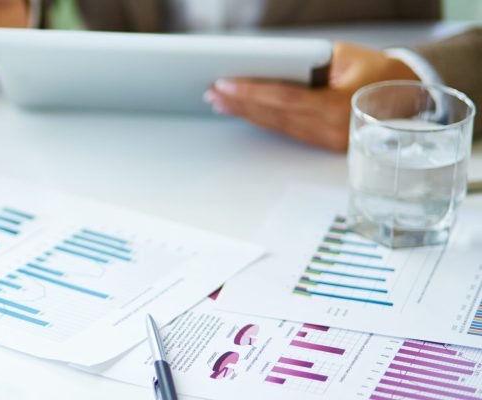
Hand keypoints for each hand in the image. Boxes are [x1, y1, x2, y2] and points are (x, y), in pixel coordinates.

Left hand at [205, 42, 418, 151]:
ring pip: (277, 125)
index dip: (251, 92)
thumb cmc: (377, 71)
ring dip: (245, 113)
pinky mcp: (323, 144)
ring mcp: (328, 141)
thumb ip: (308, 64)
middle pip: (275, 115)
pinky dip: (262, 119)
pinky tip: (242, 112)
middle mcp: (332, 129)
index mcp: (339, 107)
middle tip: (213, 91)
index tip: (224, 84)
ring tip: (219, 100)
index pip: (285, 99)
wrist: (410, 96)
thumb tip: (266, 67)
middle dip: (240, 102)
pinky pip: (286, 130)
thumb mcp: (344, 57)